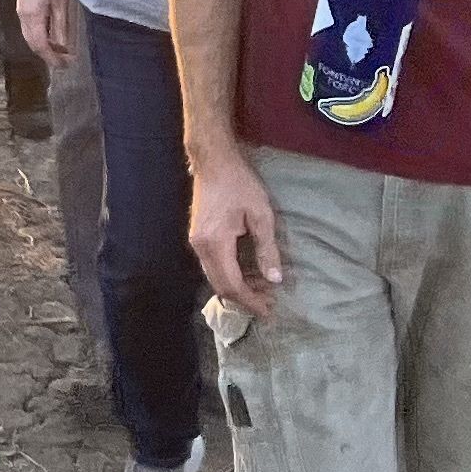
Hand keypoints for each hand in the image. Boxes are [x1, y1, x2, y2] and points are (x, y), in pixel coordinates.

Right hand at [17, 0, 76, 69]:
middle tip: (65, 61)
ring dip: (44, 47)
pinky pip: (30, 29)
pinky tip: (52, 37)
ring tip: (61, 50)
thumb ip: (60, 26)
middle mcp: (23, 16)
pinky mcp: (23, 8)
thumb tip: (62, 47)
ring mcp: (21, 12)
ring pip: (30, 37)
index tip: (65, 64)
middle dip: (48, 55)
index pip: (40, 45)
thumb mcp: (61, 3)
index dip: (52, 58)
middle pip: (33, 44)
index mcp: (32, 16)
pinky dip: (40, 37)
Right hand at [189, 148, 286, 315]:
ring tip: (261, 288)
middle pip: (219, 286)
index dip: (250, 301)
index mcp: (215, 244)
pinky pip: (212, 266)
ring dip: (236, 287)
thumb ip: (267, 249)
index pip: (232, 284)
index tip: (268, 310)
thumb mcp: (260, 215)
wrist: (214, 161)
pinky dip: (229, 275)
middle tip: (268, 302)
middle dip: (244, 298)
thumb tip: (275, 280)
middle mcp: (200, 247)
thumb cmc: (240, 184)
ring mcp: (195, 242)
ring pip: (214, 277)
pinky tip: (246, 272)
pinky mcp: (197, 237)